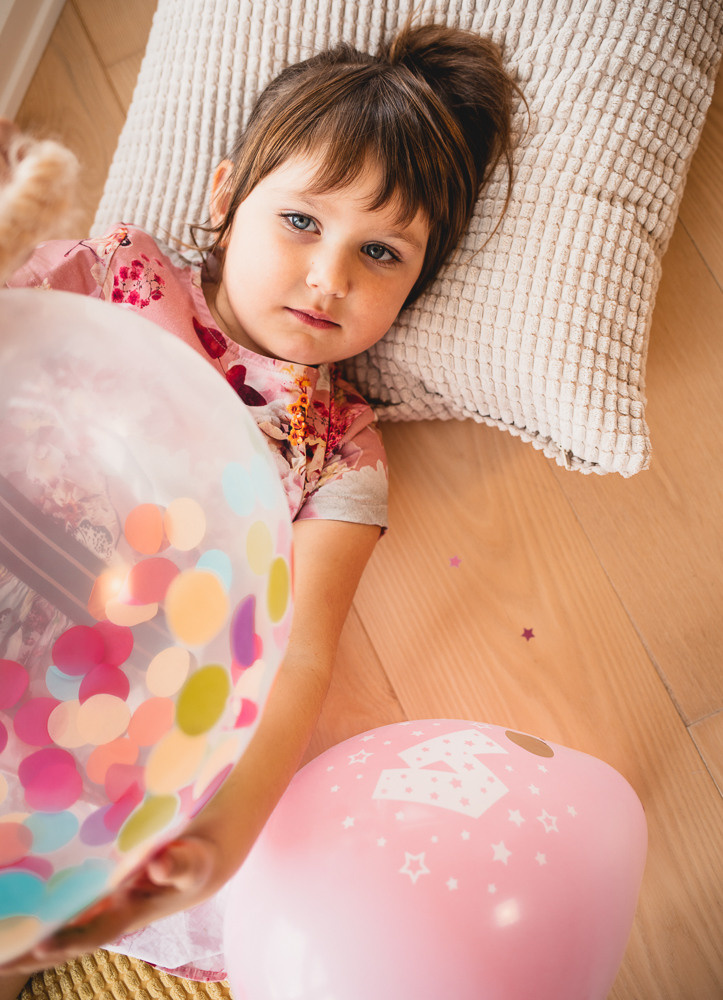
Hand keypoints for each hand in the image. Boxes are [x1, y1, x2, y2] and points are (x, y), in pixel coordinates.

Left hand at [0, 836, 222, 975]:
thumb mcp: (190, 863)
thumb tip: (157, 866)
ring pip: (58, 931)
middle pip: (66, 944)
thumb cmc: (192, 864)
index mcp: (130, 913)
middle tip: (0, 962)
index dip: (69, 940)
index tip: (42, 946)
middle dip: (32, 954)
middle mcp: (109, 917)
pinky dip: (40, 918)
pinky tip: (15, 913)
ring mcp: (100, 909)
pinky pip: (62, 912)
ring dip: (28, 942)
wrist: (191, 864)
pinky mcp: (95, 896)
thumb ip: (177, 864)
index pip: (94, 933)